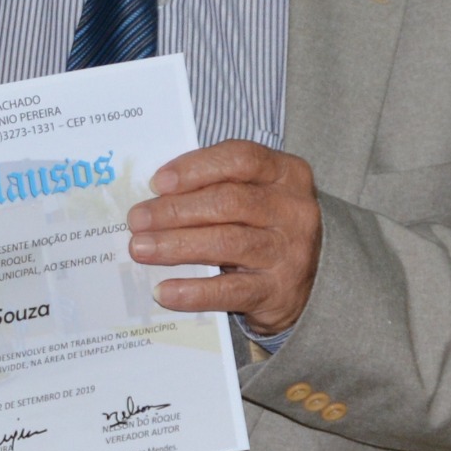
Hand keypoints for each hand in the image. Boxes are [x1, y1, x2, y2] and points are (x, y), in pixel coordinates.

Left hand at [127, 141, 323, 339]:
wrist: (313, 278)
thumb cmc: (265, 224)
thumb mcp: (254, 194)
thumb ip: (215, 185)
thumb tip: (153, 195)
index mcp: (286, 173)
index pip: (241, 159)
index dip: (195, 168)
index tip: (158, 182)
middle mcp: (292, 210)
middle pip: (228, 202)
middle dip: (175, 210)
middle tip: (137, 220)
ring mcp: (289, 252)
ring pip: (226, 243)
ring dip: (176, 245)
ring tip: (141, 249)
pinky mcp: (277, 291)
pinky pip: (229, 291)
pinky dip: (192, 292)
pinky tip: (164, 291)